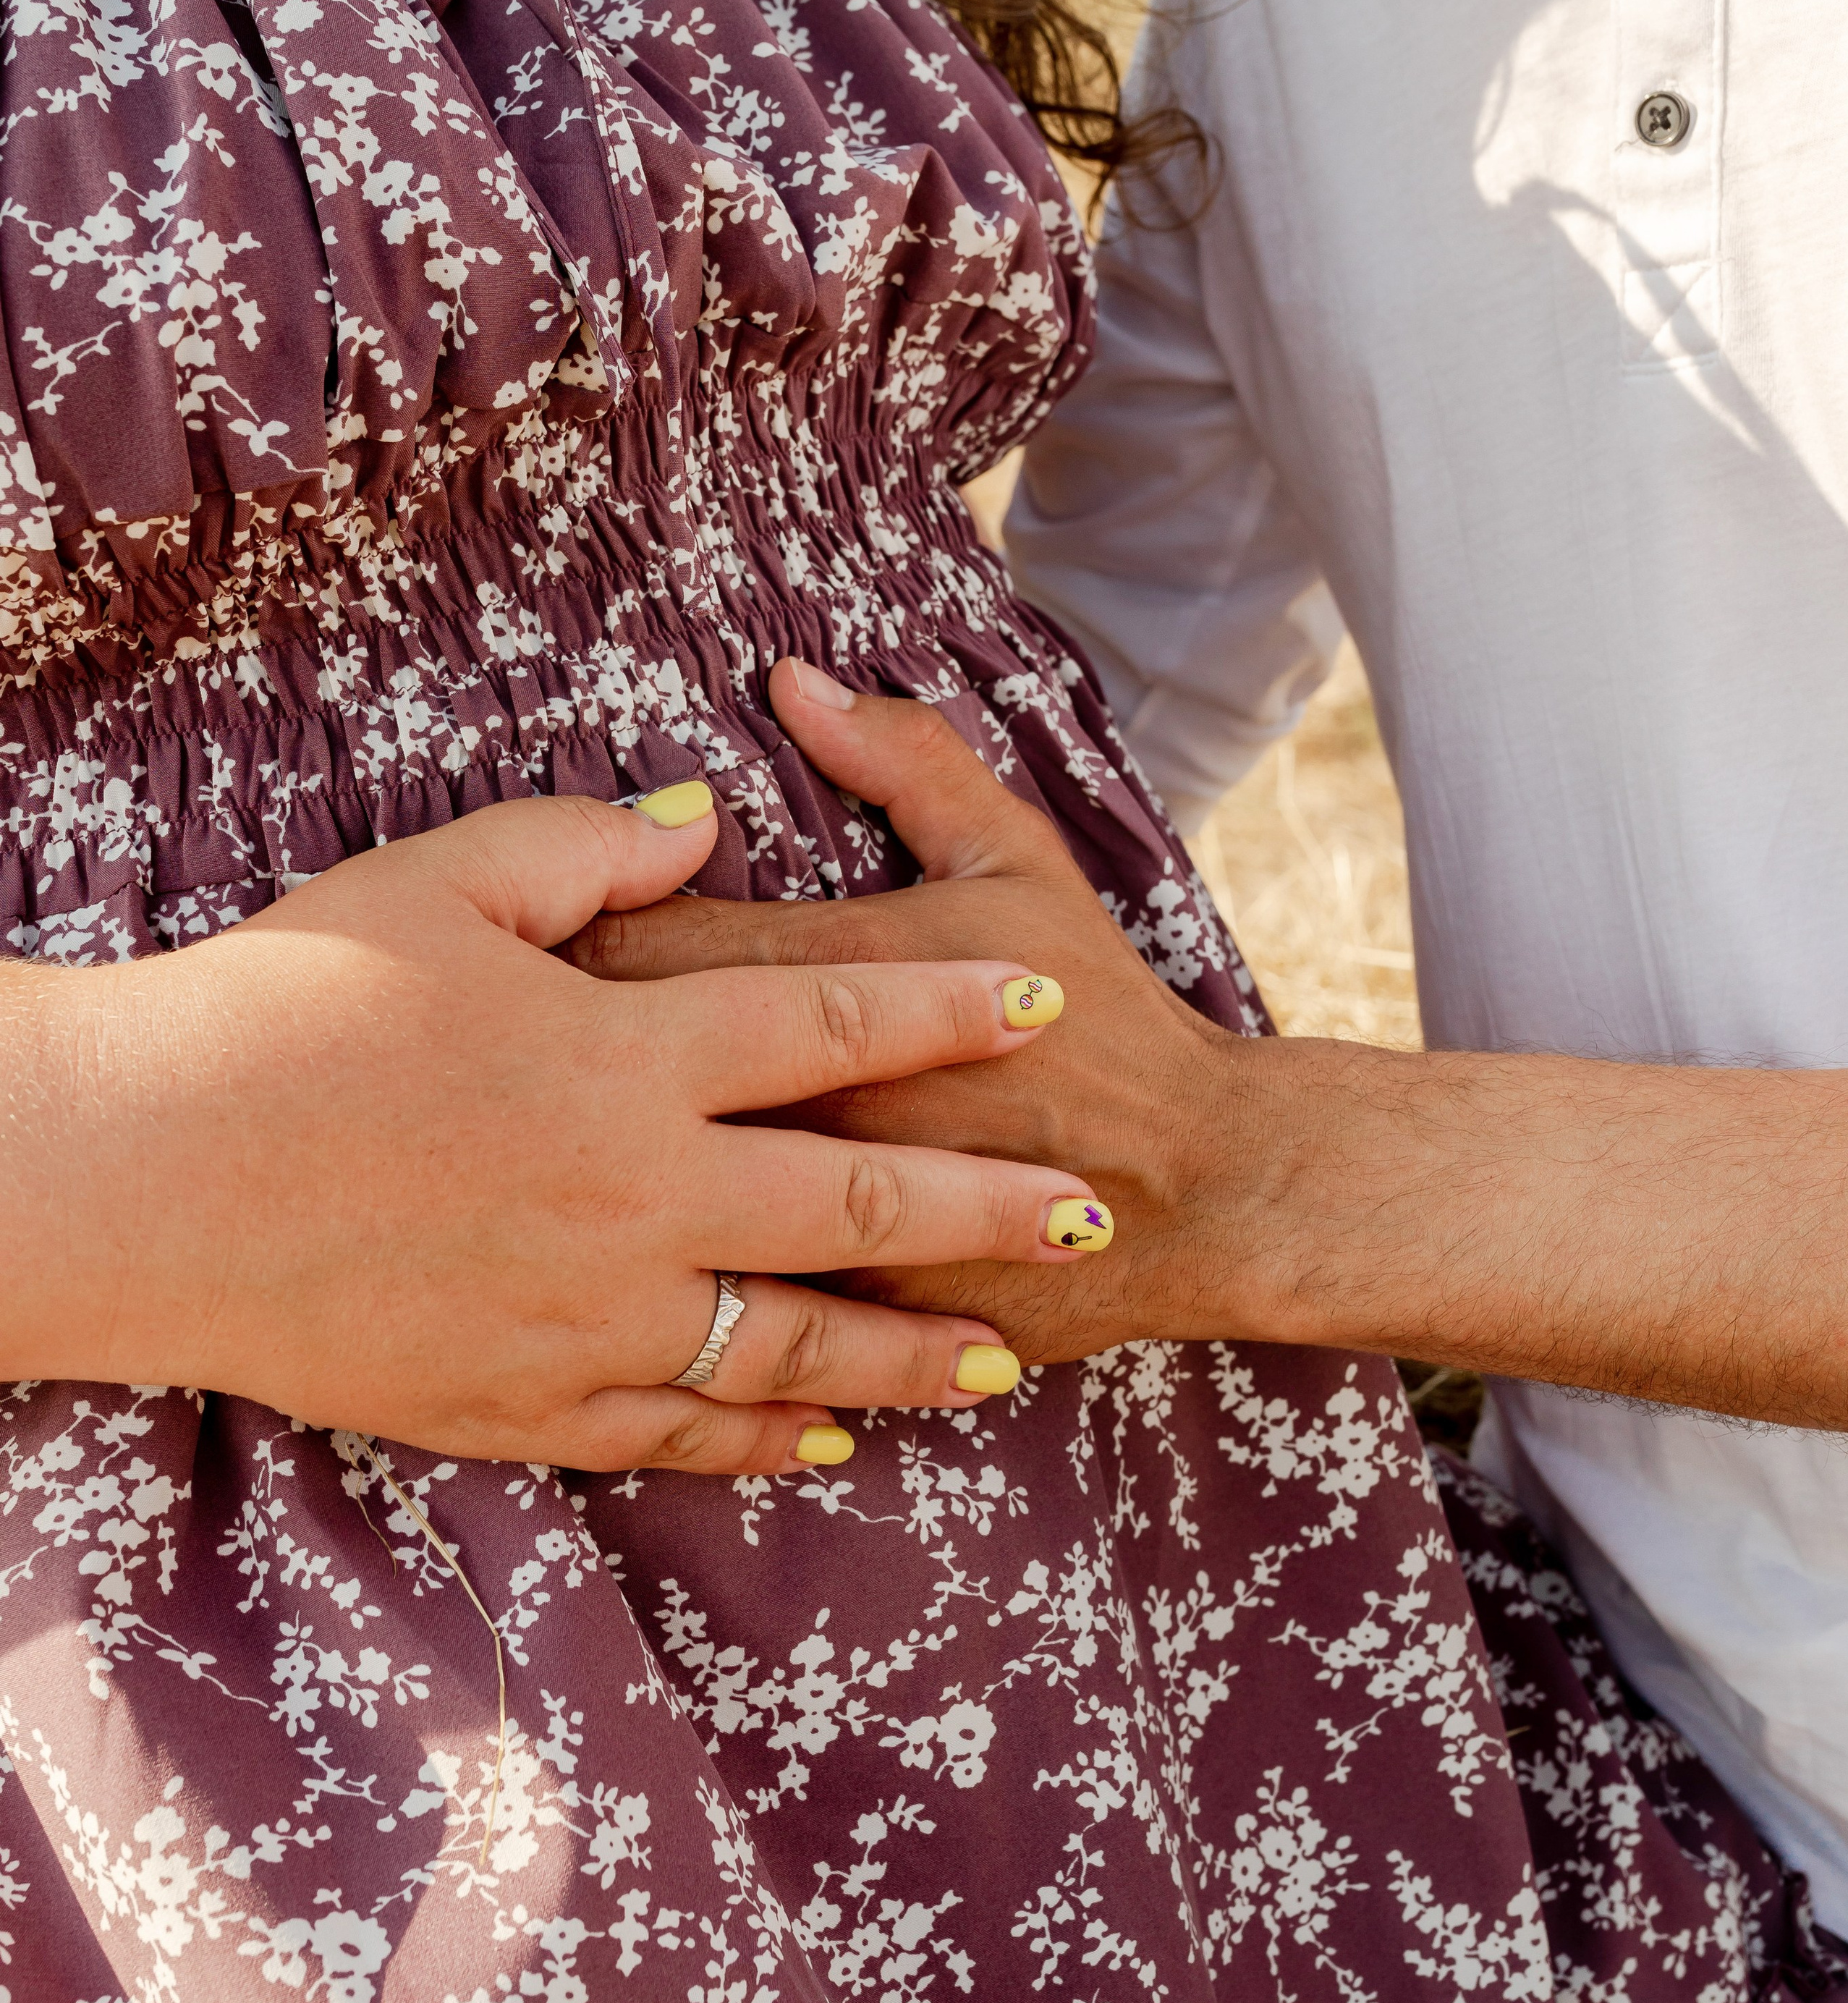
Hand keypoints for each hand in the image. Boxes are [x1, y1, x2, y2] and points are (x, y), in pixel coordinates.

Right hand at [6, 787, 1111, 1468]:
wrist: (142, 1177)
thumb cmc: (281, 1009)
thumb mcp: (433, 886)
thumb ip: (587, 850)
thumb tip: (705, 824)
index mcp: (626, 1053)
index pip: (835, 1016)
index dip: (950, 1005)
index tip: (1041, 1003)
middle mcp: (635, 1194)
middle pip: (854, 1199)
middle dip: (985, 1210)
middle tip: (1087, 1219)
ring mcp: (586, 1315)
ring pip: (790, 1346)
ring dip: (904, 1355)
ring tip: (995, 1367)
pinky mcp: (522, 1401)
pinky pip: (673, 1434)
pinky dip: (759, 1442)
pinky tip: (825, 1445)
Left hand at [569, 668, 1253, 1362]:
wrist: (1200, 1192)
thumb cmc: (1102, 1017)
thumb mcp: (1018, 861)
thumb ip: (903, 761)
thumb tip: (790, 680)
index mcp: (830, 985)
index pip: (625, 940)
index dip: (557, 936)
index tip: (528, 940)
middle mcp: (803, 1108)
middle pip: (601, 1071)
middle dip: (539, 1050)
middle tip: (493, 1038)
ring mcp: (815, 1227)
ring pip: (633, 1199)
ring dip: (574, 1171)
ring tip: (526, 1146)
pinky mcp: (832, 1321)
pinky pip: (702, 1305)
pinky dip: (649, 1278)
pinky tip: (603, 1259)